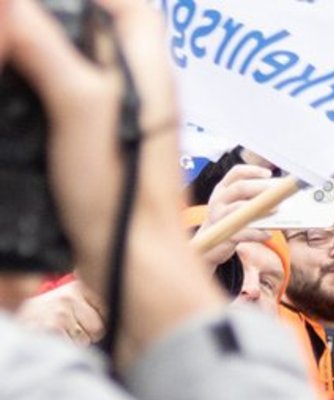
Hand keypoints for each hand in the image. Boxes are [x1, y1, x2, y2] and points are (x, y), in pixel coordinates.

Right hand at [7, 0, 223, 366]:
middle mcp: (143, 88)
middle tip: (18, 32)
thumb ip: (50, 50)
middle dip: (57, 20)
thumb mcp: (79, 110)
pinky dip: (41, 86)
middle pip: (100, 27)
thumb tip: (16, 7)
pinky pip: (69, 97)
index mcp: (150, 68)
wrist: (137, 269)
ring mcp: (123, 117)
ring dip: (44, 52)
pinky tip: (19, 93)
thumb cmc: (122, 197)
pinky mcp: (102, 144)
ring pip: (80, 62)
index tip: (39, 8)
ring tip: (13, 56)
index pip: (129, 4)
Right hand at [195, 164, 275, 266]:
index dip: (253, 171)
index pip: (236, 173)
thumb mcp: (234, 204)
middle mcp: (219, 199)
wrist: (210, 244)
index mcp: (223, 188)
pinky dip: (257, 233)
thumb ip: (251, 197)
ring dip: (260, 208)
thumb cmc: (229, 220)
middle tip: (278, 192)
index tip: (269, 174)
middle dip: (260, 188)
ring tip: (276, 210)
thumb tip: (278, 195)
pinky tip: (268, 234)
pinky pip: (242, 232)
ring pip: (239, 208)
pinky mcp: (223, 234)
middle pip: (240, 188)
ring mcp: (219, 216)